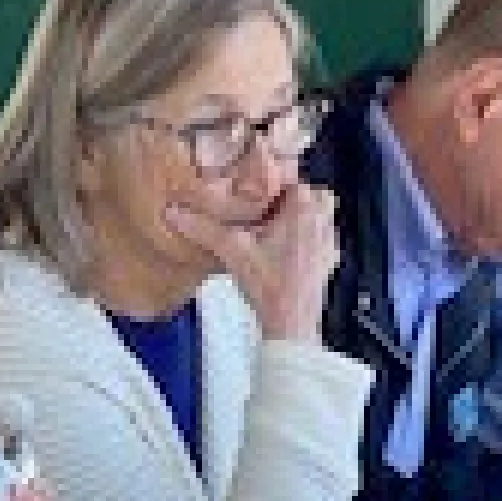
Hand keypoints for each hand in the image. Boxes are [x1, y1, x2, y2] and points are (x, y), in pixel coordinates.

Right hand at [163, 180, 339, 340]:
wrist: (292, 325)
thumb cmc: (268, 284)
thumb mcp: (233, 251)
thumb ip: (204, 229)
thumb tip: (172, 212)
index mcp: (305, 207)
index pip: (286, 176)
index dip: (264, 180)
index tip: (246, 188)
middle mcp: (323, 219)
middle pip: (301, 193)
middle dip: (279, 197)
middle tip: (255, 207)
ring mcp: (329, 240)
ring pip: (312, 213)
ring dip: (291, 215)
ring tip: (264, 226)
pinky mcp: (329, 258)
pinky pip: (316, 235)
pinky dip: (300, 235)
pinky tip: (278, 247)